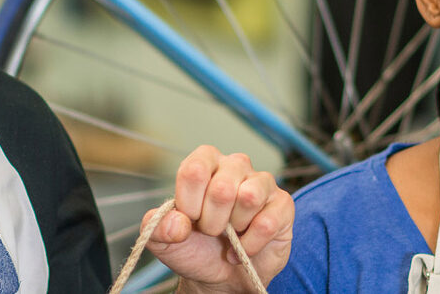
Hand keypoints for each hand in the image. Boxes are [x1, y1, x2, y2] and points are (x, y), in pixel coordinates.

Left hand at [143, 146, 294, 292]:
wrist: (222, 277)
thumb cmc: (194, 249)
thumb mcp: (163, 241)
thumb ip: (157, 227)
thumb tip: (178, 223)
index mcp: (205, 163)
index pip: (194, 170)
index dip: (188, 203)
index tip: (189, 220)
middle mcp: (235, 165)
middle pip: (221, 187)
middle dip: (211, 222)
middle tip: (211, 231)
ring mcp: (262, 183)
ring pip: (248, 197)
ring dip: (234, 228)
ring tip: (230, 235)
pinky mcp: (282, 205)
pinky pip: (267, 222)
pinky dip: (250, 245)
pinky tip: (244, 248)